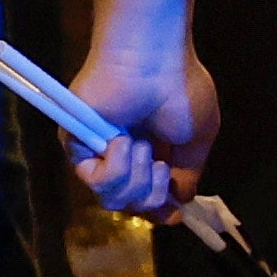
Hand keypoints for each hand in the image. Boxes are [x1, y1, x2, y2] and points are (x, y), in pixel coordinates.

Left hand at [63, 33, 216, 217]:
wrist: (153, 62)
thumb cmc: (181, 90)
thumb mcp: (199, 139)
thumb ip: (189, 176)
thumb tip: (178, 203)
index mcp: (156, 154)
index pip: (151, 199)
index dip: (162, 212)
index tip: (174, 214)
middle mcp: (127, 156)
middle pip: (134, 206)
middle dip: (152, 195)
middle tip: (159, 164)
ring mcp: (101, 152)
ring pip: (115, 200)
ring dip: (136, 177)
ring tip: (140, 144)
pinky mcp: (77, 146)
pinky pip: (95, 181)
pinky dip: (114, 166)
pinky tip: (122, 141)